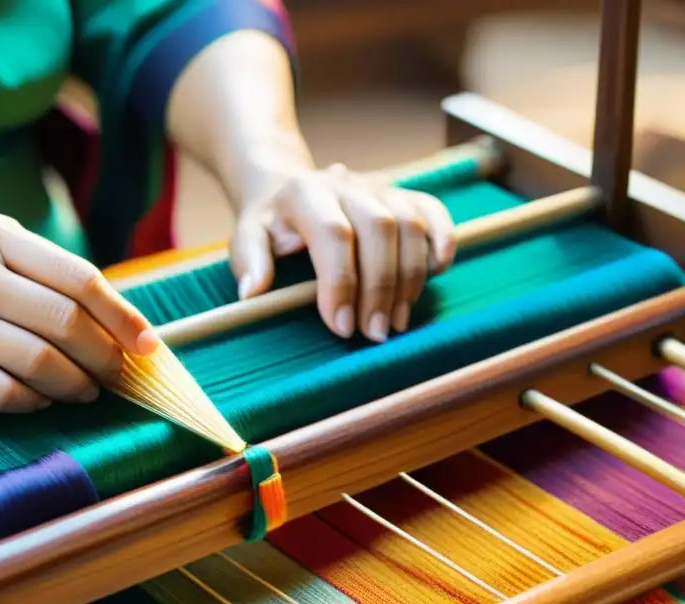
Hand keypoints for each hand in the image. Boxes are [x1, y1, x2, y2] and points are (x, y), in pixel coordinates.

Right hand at [0, 214, 158, 411]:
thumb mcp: (2, 257)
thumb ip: (57, 282)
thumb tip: (131, 333)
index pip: (78, 278)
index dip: (121, 317)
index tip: (148, 346)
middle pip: (61, 322)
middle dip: (102, 356)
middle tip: (117, 375)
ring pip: (34, 361)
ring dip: (73, 384)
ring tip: (86, 390)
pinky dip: (33, 400)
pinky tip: (43, 398)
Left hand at [230, 164, 456, 341]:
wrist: (287, 190)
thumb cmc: (269, 227)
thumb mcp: (247, 239)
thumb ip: (250, 262)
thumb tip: (252, 292)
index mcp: (306, 193)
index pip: (334, 234)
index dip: (341, 282)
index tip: (340, 327)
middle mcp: (347, 185)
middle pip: (380, 228)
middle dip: (380, 287)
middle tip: (374, 334)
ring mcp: (379, 187)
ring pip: (410, 224)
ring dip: (410, 278)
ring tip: (396, 322)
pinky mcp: (403, 194)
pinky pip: (433, 211)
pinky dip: (442, 241)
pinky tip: (436, 274)